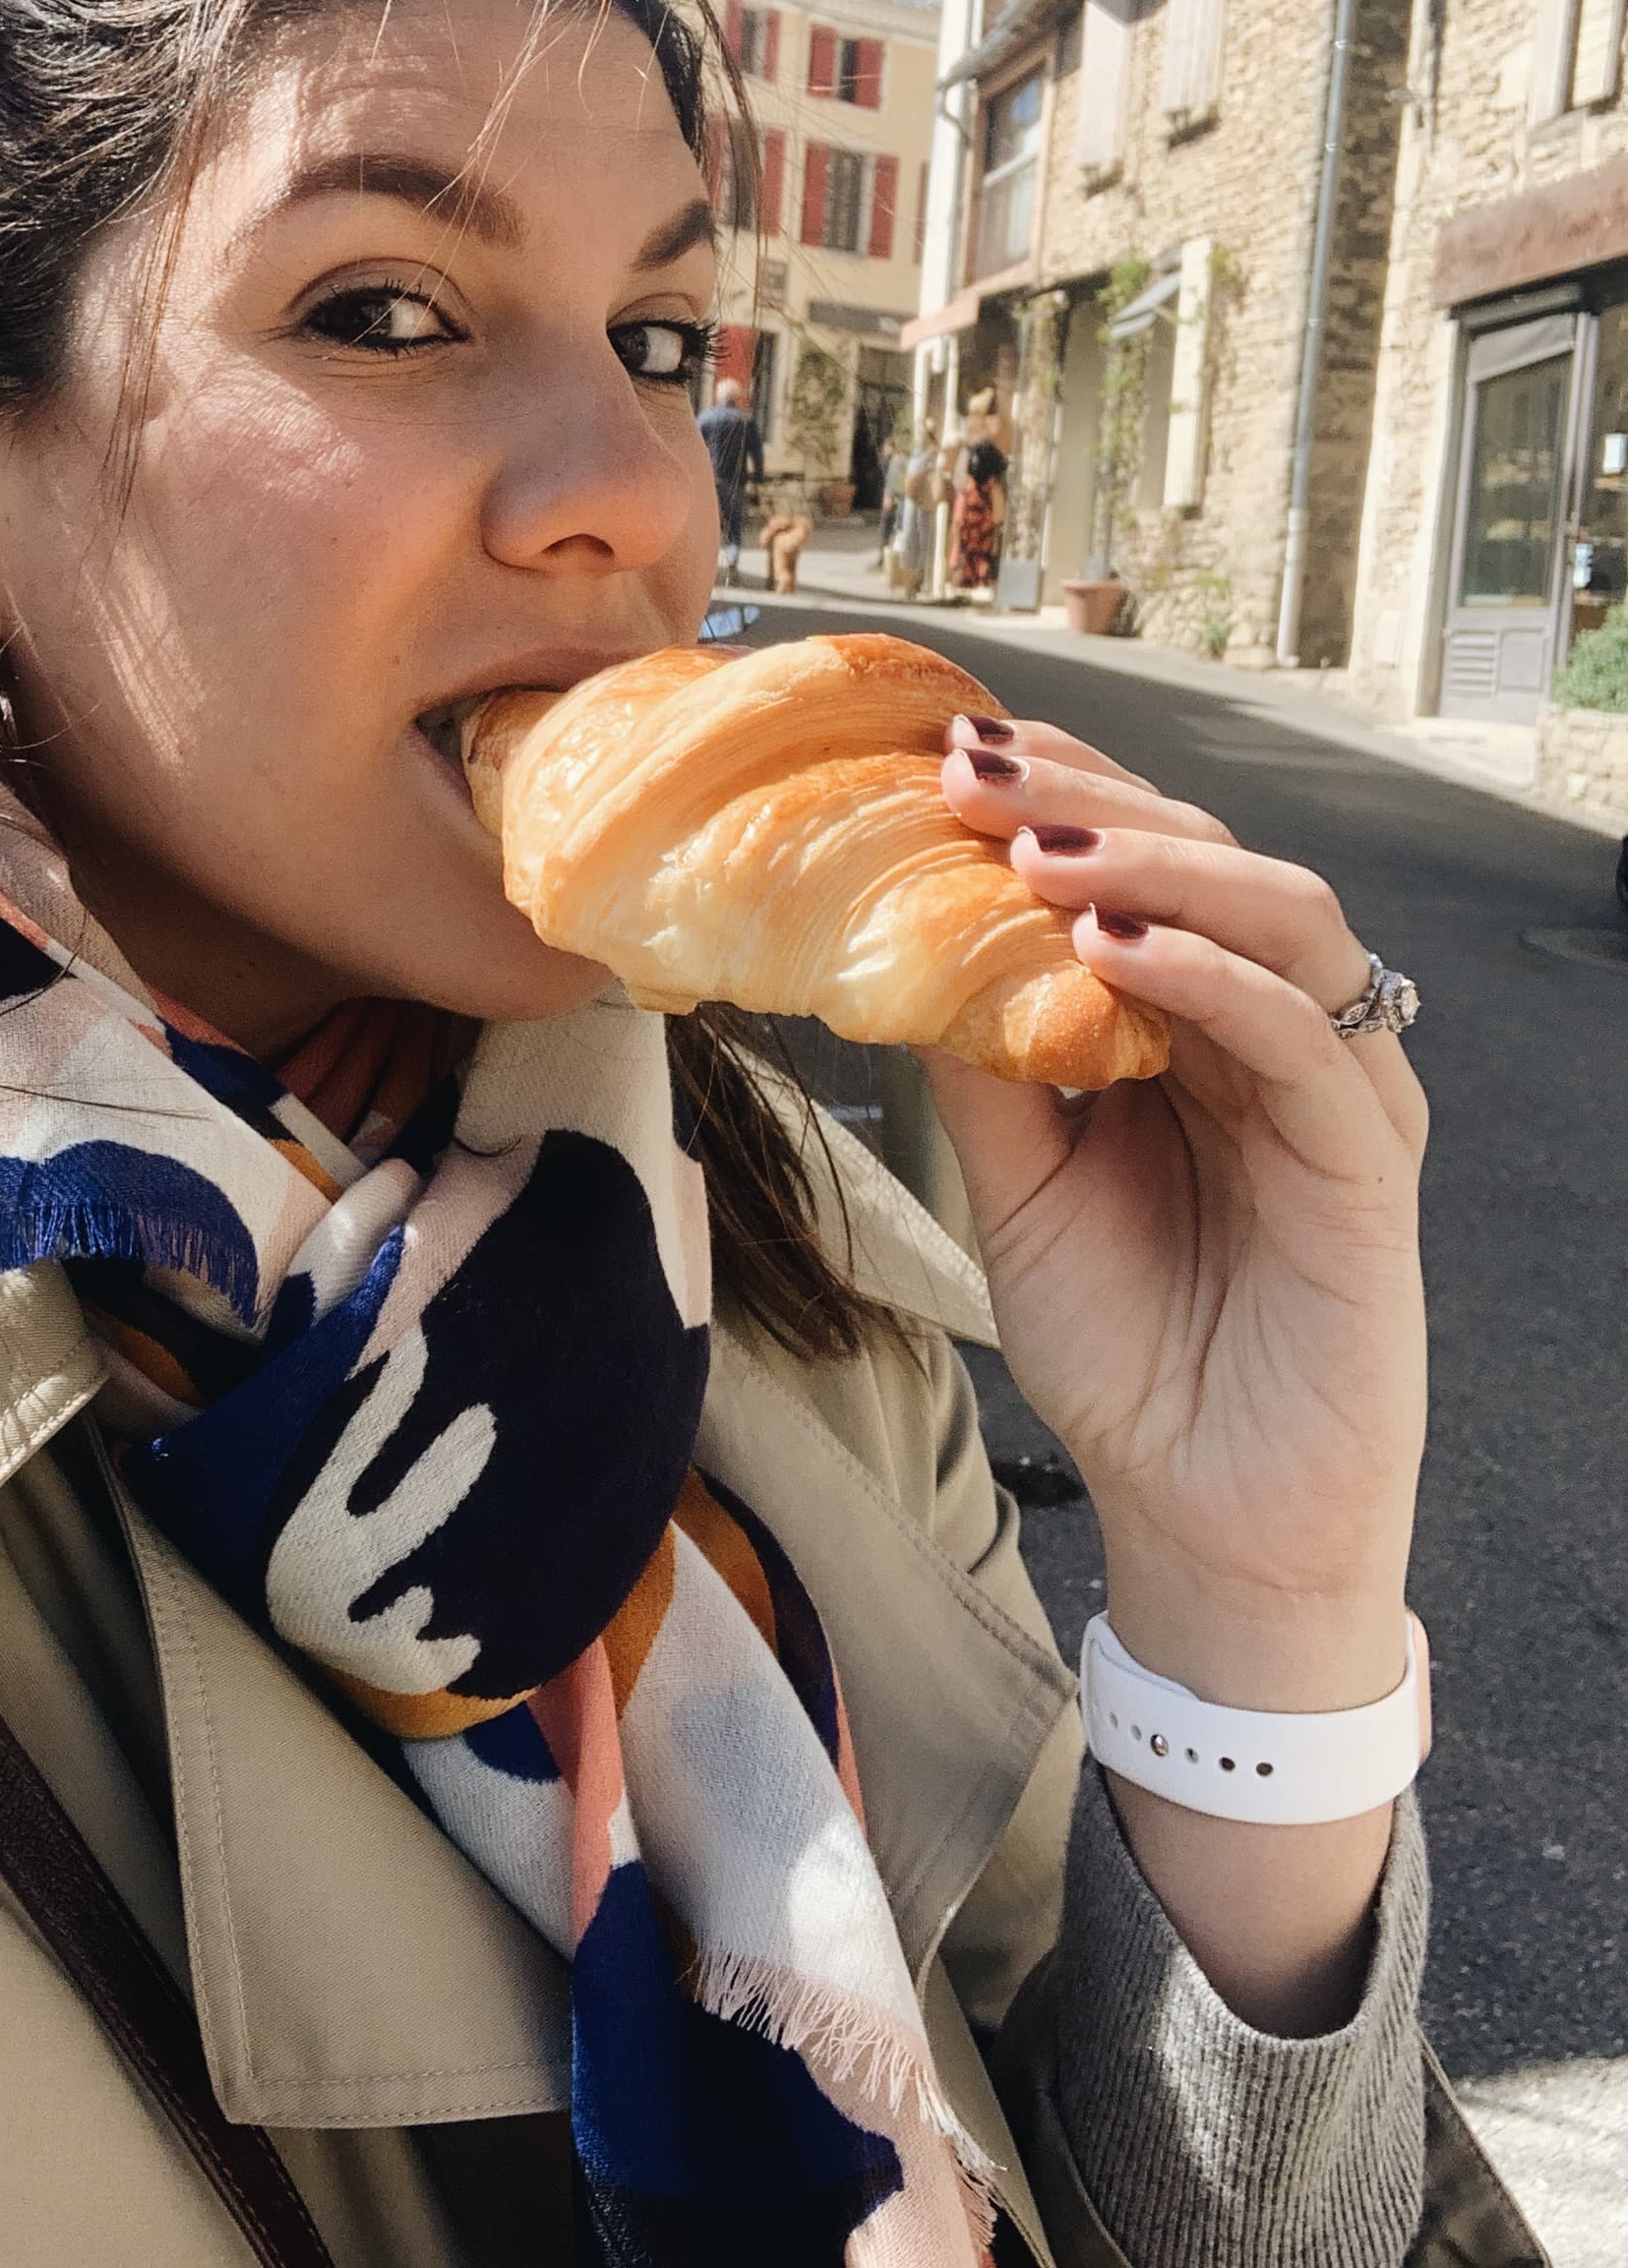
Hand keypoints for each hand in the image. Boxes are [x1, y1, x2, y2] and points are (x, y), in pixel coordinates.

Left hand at [926, 713, 1427, 1720]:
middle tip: (971, 767)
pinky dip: (1212, 976)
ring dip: (1153, 864)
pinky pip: (1304, 1035)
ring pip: (1278, 913)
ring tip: (1034, 849)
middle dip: (1087, 800)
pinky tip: (1114, 952)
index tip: (937, 752)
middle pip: (1206, 858)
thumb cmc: (1128, 1348)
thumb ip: (985, 1061)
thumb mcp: (1018, 1183)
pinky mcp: (1367, 1158)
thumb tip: (901, 931)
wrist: (1207, 1515)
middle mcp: (1271, 1028)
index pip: (1137, 865)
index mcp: (1192, 1020)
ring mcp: (1330, 1084)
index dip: (1051, 798)